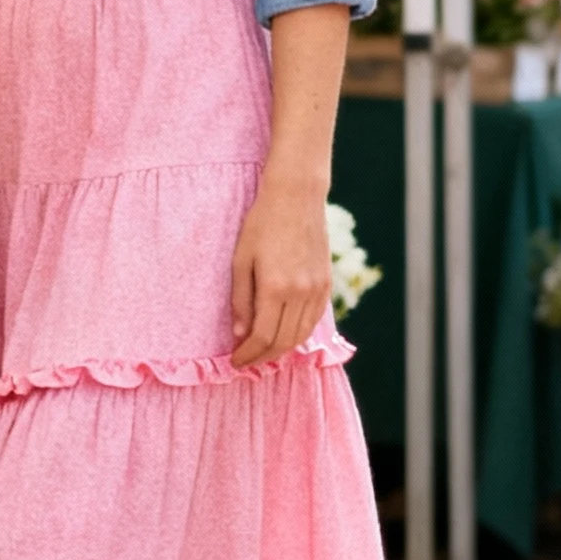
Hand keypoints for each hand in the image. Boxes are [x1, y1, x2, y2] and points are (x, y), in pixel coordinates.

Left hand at [230, 174, 330, 366]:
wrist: (296, 197)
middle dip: (263, 357)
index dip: (248, 354)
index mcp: (275, 287)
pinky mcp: (326, 284)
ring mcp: (317, 289)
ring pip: (301, 335)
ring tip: (263, 352)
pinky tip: (284, 335)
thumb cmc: (261, 224)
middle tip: (247, 362)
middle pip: (283, 342)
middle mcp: (300, 292)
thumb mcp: (241, 259)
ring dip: (281, 350)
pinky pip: (313, 321)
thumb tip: (240, 334)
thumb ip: (241, 299)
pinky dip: (299, 335)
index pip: (262, 337)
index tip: (235, 361)